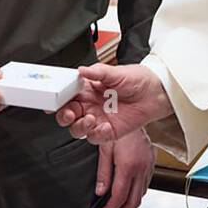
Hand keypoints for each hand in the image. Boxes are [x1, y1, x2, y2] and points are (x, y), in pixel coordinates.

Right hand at [56, 63, 172, 144]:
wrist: (156, 92)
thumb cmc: (136, 79)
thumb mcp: (116, 72)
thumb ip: (97, 72)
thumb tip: (81, 70)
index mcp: (88, 90)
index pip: (66, 96)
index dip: (57, 100)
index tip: (52, 102)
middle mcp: (90, 105)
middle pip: (67, 115)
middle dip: (64, 116)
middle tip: (70, 113)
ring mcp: (99, 119)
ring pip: (78, 129)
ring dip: (80, 126)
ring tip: (91, 119)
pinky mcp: (110, 131)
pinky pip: (96, 138)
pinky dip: (97, 134)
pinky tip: (104, 127)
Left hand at [95, 129, 154, 207]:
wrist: (135, 112)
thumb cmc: (119, 128)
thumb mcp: (105, 149)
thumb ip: (103, 172)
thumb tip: (100, 191)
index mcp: (128, 166)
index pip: (119, 196)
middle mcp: (141, 168)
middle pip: (132, 201)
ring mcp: (148, 167)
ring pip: (141, 195)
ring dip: (129, 207)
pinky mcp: (151, 164)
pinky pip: (145, 186)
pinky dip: (136, 195)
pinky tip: (129, 196)